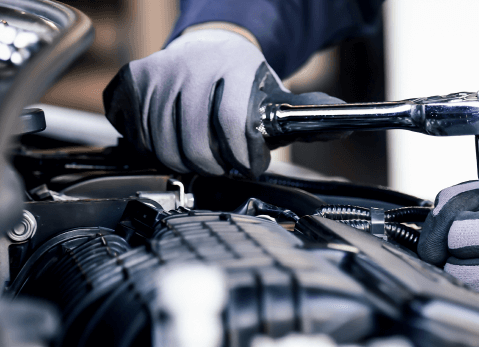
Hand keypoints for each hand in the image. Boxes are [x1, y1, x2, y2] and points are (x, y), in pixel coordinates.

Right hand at [103, 28, 348, 177]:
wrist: (211, 47)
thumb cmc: (245, 82)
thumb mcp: (278, 96)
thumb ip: (309, 115)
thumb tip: (344, 123)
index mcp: (232, 67)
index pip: (232, 125)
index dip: (241, 157)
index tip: (248, 166)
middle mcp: (191, 66)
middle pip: (193, 144)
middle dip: (213, 167)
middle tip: (224, 167)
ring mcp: (159, 73)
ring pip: (162, 145)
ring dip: (183, 162)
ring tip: (201, 156)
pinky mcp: (133, 82)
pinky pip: (137, 134)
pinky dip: (153, 148)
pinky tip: (172, 141)